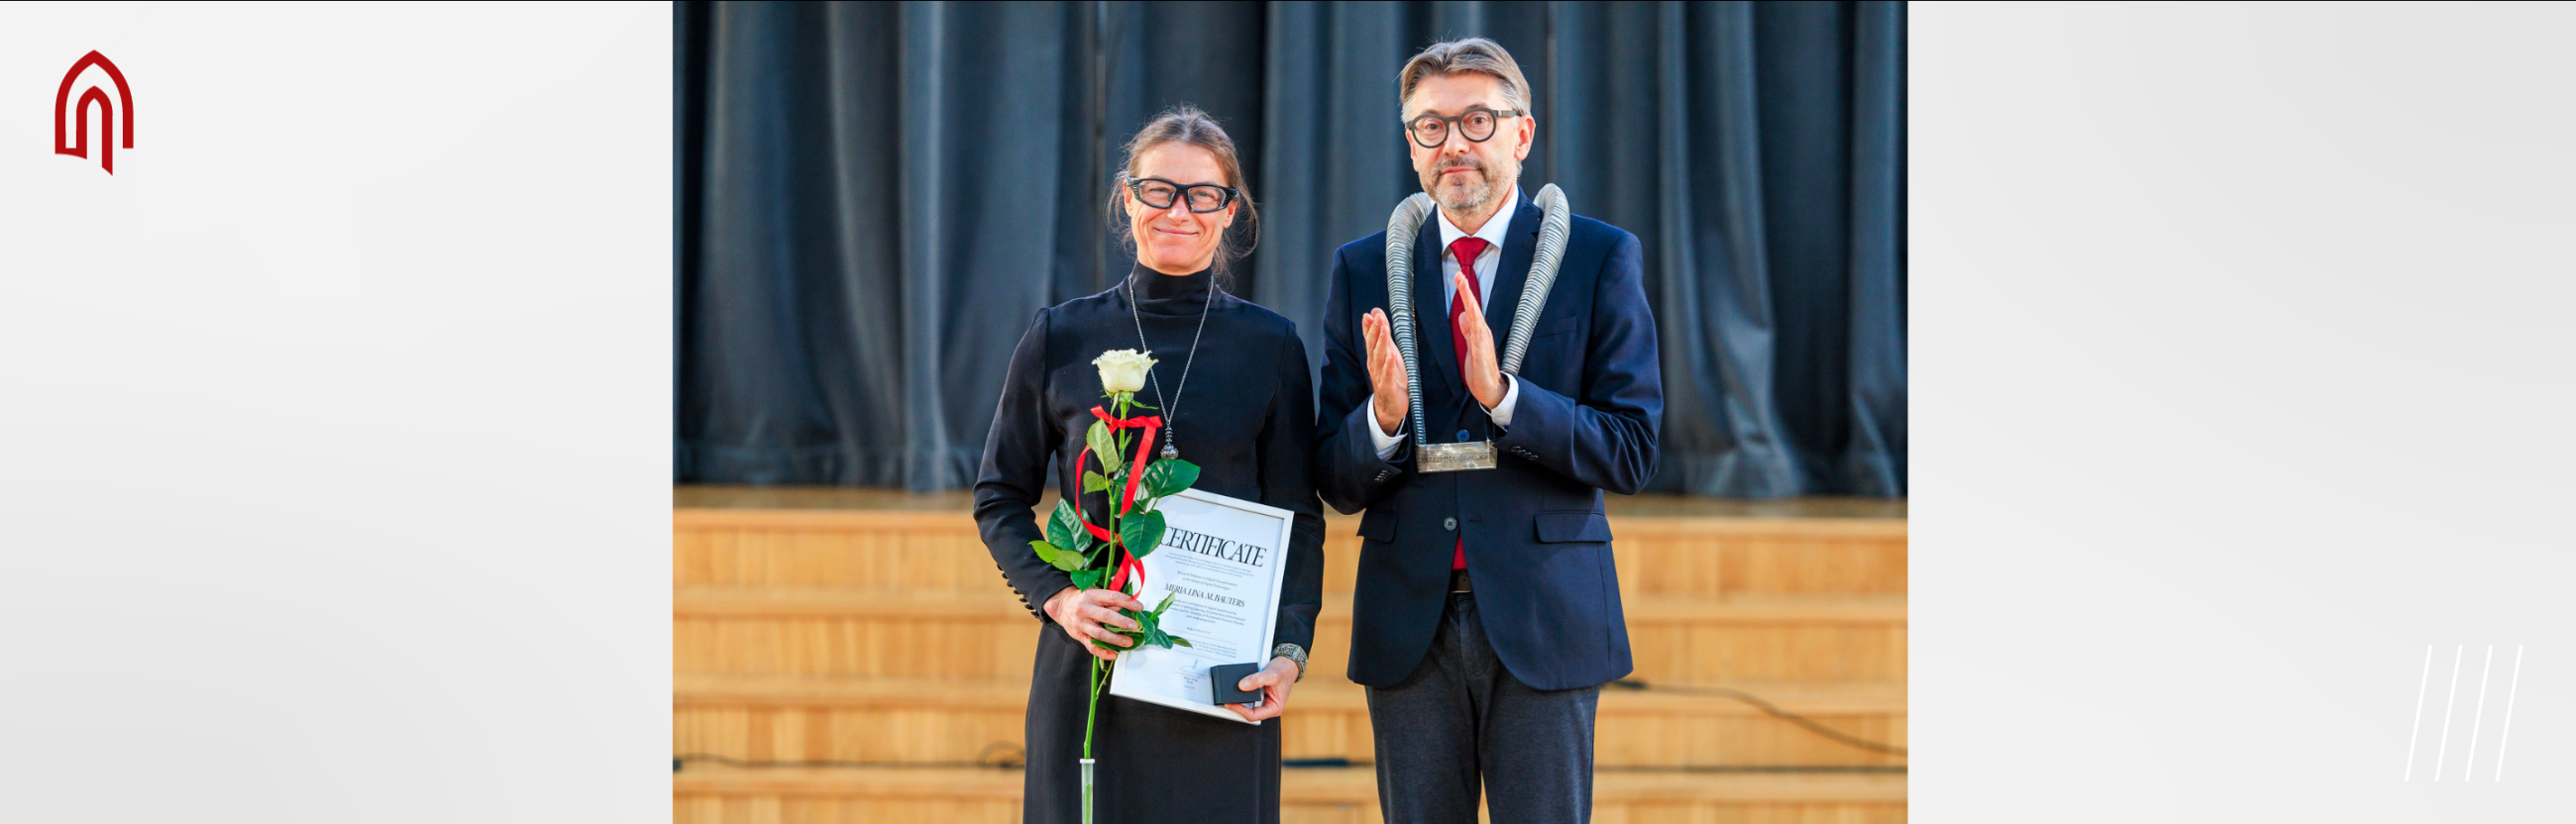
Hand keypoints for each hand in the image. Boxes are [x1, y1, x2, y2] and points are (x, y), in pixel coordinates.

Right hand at [1043, 587, 1142, 661]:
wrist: (1061, 606)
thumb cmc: (1082, 599)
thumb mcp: (1095, 593)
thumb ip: (1109, 601)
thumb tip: (1128, 608)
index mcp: (1092, 596)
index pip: (1112, 597)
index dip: (1127, 602)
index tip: (1139, 607)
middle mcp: (1085, 609)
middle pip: (1106, 616)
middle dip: (1123, 622)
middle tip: (1136, 627)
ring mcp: (1081, 624)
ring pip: (1100, 634)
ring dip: (1116, 639)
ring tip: (1129, 642)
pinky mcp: (1078, 636)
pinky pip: (1091, 646)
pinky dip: (1103, 652)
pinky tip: (1114, 654)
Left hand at [1225, 655, 1301, 722]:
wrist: (1288, 663)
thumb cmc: (1285, 671)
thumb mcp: (1271, 674)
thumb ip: (1257, 680)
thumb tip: (1242, 686)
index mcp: (1274, 708)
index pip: (1253, 715)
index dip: (1240, 710)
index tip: (1231, 704)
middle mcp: (1268, 706)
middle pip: (1249, 712)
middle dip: (1237, 706)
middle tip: (1226, 700)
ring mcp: (1263, 701)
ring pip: (1247, 705)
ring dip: (1238, 700)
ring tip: (1229, 694)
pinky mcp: (1259, 694)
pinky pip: (1248, 697)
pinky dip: (1241, 693)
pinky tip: (1236, 689)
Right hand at [1362, 308, 1408, 432]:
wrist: (1389, 407)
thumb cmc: (1391, 379)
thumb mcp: (1389, 356)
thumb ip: (1384, 337)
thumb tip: (1378, 316)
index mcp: (1374, 357)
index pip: (1370, 340)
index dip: (1369, 327)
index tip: (1369, 314)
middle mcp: (1374, 365)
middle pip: (1373, 346)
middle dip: (1375, 330)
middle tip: (1377, 317)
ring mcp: (1379, 376)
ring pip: (1379, 357)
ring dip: (1382, 342)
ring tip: (1385, 329)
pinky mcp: (1387, 387)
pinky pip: (1387, 375)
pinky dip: (1389, 365)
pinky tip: (1392, 355)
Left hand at [1453, 271, 1505, 409]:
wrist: (1491, 389)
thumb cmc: (1481, 369)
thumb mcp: (1470, 346)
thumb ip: (1467, 330)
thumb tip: (1462, 315)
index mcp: (1478, 331)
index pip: (1470, 308)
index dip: (1465, 293)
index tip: (1458, 277)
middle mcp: (1483, 332)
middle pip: (1474, 307)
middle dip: (1466, 290)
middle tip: (1459, 274)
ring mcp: (1483, 340)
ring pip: (1476, 315)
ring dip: (1469, 300)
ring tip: (1464, 285)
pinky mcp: (1482, 350)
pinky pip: (1477, 331)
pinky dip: (1474, 318)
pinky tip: (1470, 309)